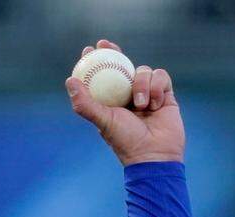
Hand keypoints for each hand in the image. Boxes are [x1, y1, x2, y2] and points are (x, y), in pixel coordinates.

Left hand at [66, 39, 184, 165]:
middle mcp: (127, 95)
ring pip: (143, 71)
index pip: (102, 76)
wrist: (155, 153)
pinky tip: (155, 105)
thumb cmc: (126, 140)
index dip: (95, 61)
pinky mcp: (165, 94)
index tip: (88, 50)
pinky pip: (161, 76)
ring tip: (140, 105)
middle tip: (106, 45)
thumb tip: (70, 80)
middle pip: (122, 66)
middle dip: (114, 52)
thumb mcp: (102, 121)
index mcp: (111, 101)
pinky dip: (157, 88)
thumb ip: (85, 103)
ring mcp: (147, 93)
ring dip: (141, 84)